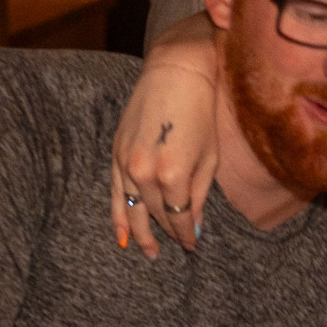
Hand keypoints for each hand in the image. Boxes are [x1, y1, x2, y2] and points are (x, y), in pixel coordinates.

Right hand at [110, 48, 218, 257]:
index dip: (187, 234)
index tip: (193, 245)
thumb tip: (195, 225)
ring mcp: (127, 164)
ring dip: (142, 234)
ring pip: (134, 210)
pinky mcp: (117, 155)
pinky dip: (119, 217)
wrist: (175, 73)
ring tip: (150, 252)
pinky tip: (123, 237)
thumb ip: (200, 194)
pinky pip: (116, 195)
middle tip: (176, 246)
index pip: (179, 216)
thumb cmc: (200, 112)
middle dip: (169, 232)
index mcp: (174, 174)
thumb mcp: (209, 156)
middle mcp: (146, 173)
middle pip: (157, 215)